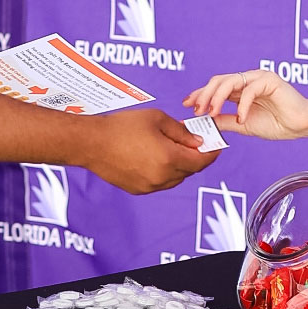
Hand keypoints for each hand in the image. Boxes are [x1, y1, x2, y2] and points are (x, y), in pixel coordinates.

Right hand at [83, 107, 217, 193]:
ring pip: (176, 178)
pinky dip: (164, 172)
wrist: (91, 143)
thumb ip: (181, 131)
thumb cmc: (121, 127)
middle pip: (190, 170)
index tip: (216, 146)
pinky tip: (155, 156)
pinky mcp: (138, 190)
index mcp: (169, 158)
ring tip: (171, 147)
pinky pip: (160, 182)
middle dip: (194, 156)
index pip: (201, 161)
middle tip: (193, 141)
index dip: (212, 152)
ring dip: (179, 165)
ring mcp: (149, 186)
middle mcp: (162, 177)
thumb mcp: (156, 119)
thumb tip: (197, 140)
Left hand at [182, 70, 307, 139]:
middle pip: (219, 81)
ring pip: (230, 81)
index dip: (200, 94)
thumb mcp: (244, 125)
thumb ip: (226, 121)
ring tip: (211, 113)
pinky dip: (242, 106)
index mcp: (241, 89)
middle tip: (196, 110)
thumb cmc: (278, 124)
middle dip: (204, 95)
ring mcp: (258, 78)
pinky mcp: (270, 80)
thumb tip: (206, 121)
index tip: (187, 105)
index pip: (216, 87)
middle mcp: (247, 80)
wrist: (302, 126)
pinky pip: (249, 90)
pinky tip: (242, 119)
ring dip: (217, 98)